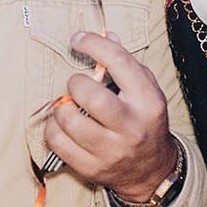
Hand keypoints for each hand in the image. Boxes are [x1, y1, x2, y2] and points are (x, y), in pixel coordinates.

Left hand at [43, 30, 176, 199]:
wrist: (152, 171)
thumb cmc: (145, 122)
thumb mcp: (147, 91)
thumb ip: (127, 64)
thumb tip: (106, 35)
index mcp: (148, 101)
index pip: (119, 62)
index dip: (93, 44)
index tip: (78, 39)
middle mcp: (131, 126)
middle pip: (91, 96)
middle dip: (75, 83)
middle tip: (76, 84)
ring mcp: (111, 150)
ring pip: (69, 120)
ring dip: (61, 107)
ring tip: (69, 106)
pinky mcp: (92, 168)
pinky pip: (58, 143)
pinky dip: (54, 129)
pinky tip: (64, 126)